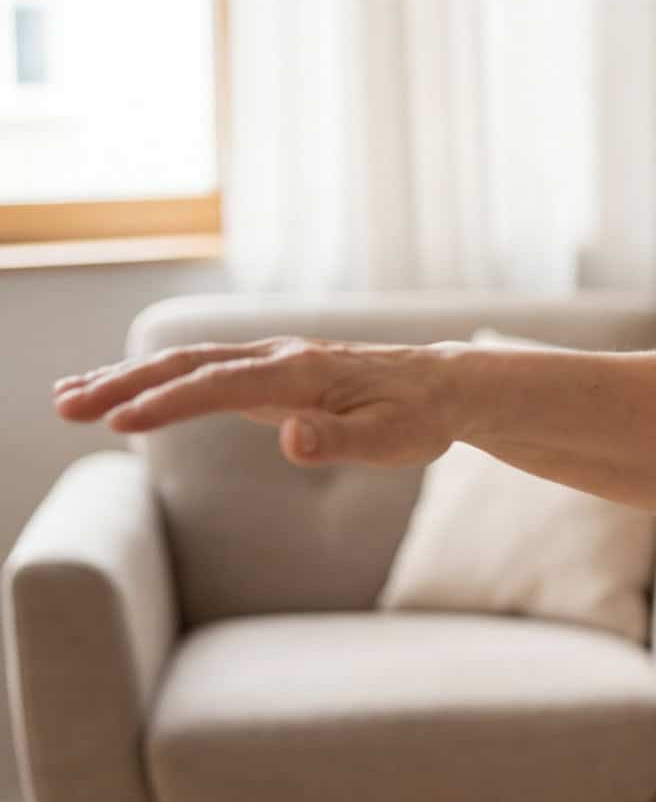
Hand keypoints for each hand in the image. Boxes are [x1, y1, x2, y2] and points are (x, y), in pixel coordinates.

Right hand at [50, 337, 464, 467]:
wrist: (444, 386)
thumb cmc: (420, 418)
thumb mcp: (391, 441)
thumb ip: (338, 442)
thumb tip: (290, 438)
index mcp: (302, 374)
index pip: (222, 385)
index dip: (168, 403)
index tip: (118, 422)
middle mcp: (279, 358)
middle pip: (189, 365)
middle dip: (125, 384)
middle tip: (64, 406)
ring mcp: (272, 362)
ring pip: (189, 363)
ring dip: (128, 378)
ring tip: (68, 398)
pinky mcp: (270, 374)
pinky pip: (203, 371)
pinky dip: (156, 379)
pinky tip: (121, 394)